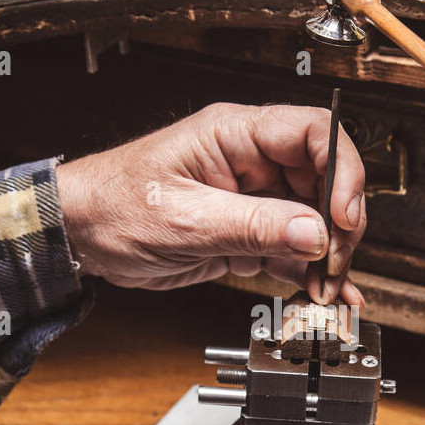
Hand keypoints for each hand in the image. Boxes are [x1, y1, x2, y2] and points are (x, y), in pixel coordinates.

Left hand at [55, 102, 366, 304]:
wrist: (81, 236)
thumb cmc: (114, 207)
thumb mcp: (186, 220)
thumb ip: (255, 226)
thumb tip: (316, 232)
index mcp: (236, 135)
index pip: (314, 133)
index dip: (342, 171)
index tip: (344, 217)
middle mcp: (252, 160)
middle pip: (324, 179)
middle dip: (340, 224)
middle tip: (336, 264)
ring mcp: (253, 195)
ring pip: (314, 217)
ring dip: (329, 254)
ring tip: (329, 288)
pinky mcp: (248, 228)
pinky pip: (291, 244)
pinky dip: (309, 269)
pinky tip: (322, 290)